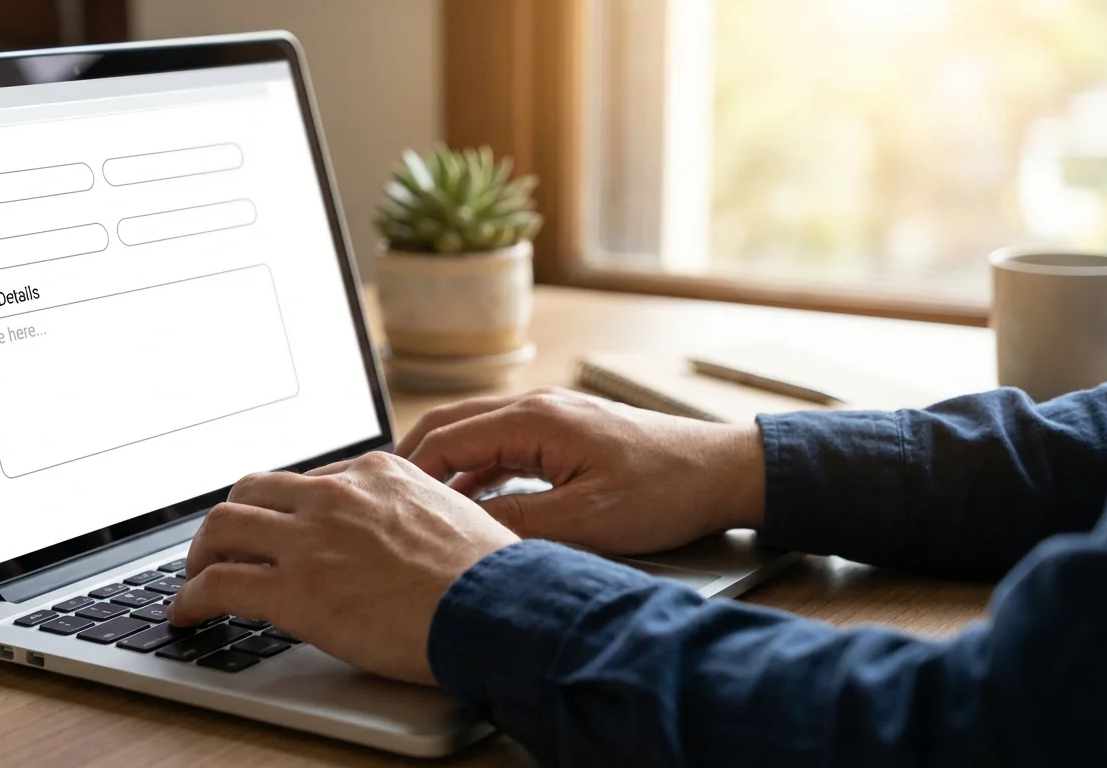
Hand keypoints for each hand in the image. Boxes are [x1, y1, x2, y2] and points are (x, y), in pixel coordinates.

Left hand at [167, 452, 519, 684]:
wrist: (494, 607)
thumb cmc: (489, 574)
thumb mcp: (453, 514)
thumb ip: (414, 513)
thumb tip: (407, 533)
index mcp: (375, 473)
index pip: (309, 481)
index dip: (286, 510)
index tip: (280, 529)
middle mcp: (335, 495)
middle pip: (253, 491)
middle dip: (233, 519)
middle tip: (225, 546)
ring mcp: (309, 539)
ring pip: (222, 527)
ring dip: (201, 553)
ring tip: (196, 577)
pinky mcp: (291, 590)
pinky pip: (217, 585)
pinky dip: (190, 599)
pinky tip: (187, 614)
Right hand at [396, 388, 764, 554]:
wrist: (723, 470)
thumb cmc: (665, 489)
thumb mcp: (586, 520)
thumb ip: (517, 523)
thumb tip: (460, 532)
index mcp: (535, 418)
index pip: (447, 440)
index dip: (409, 474)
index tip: (383, 505)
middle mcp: (536, 406)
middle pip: (451, 426)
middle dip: (413, 462)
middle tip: (383, 500)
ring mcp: (551, 416)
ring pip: (475, 435)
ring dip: (444, 467)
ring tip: (416, 507)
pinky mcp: (565, 432)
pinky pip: (502, 445)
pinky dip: (476, 470)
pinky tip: (469, 504)